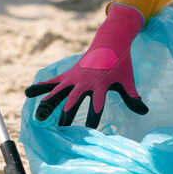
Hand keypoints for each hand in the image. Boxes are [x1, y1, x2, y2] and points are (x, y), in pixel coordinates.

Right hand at [24, 3, 149, 126]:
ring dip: (48, 104)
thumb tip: (144, 111)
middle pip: (73, 101)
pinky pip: (52, 81)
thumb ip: (133, 97)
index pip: (97, 104)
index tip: (88, 132)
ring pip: (58, 92)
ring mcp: (74, 77)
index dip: (93, 117)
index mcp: (101, 84)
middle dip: (66, 116)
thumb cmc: (121, 64)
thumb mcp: (128, 80)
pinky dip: (42, 86)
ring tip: (39, 117)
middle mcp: (84, 81)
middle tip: (60, 131)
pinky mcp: (68, 74)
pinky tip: (29, 93)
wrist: (109, 41)